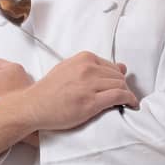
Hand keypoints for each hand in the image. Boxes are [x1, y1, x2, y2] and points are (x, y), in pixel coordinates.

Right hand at [22, 52, 136, 132]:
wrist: (33, 106)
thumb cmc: (49, 91)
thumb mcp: (70, 70)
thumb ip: (93, 67)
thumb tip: (121, 67)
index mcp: (83, 58)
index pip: (111, 66)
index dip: (116, 78)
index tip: (118, 87)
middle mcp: (88, 68)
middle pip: (118, 76)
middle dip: (123, 87)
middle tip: (124, 97)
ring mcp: (89, 85)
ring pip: (120, 85)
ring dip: (127, 94)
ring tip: (128, 102)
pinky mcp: (91, 102)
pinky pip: (119, 96)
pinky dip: (129, 100)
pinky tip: (131, 104)